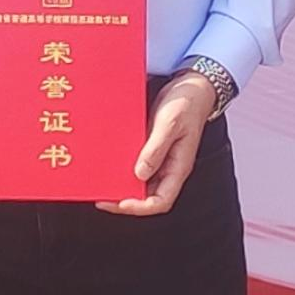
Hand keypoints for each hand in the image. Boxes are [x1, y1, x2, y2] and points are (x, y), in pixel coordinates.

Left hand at [99, 71, 215, 215]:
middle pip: (147, 196)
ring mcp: (161, 159)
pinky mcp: (153, 147)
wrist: (192, 86)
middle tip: (102, 196)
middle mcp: (169, 168)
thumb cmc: (186, 103)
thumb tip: (140, 174)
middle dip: (125, 200)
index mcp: (178, 168)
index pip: (160, 201)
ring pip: (141, 182)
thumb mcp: (170, 124)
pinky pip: (138, 163)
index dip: (140, 207)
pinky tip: (109, 162)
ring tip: (101, 182)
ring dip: (122, 184)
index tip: (119, 204)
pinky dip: (124, 167)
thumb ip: (156, 149)